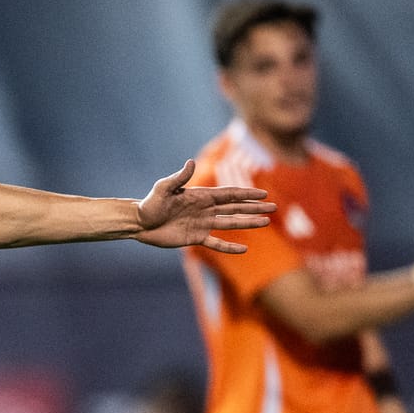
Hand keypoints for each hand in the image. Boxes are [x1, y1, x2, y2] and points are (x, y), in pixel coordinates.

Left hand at [135, 160, 275, 253]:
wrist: (140, 223)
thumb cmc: (150, 204)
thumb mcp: (164, 189)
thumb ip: (179, 178)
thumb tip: (191, 162)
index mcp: (201, 196)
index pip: (229, 194)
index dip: (247, 194)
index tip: (264, 193)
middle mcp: (205, 209)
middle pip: (235, 208)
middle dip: (254, 207)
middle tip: (274, 207)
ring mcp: (202, 224)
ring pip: (230, 223)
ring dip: (248, 223)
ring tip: (265, 222)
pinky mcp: (196, 238)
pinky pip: (216, 243)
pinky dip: (229, 247)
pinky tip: (244, 249)